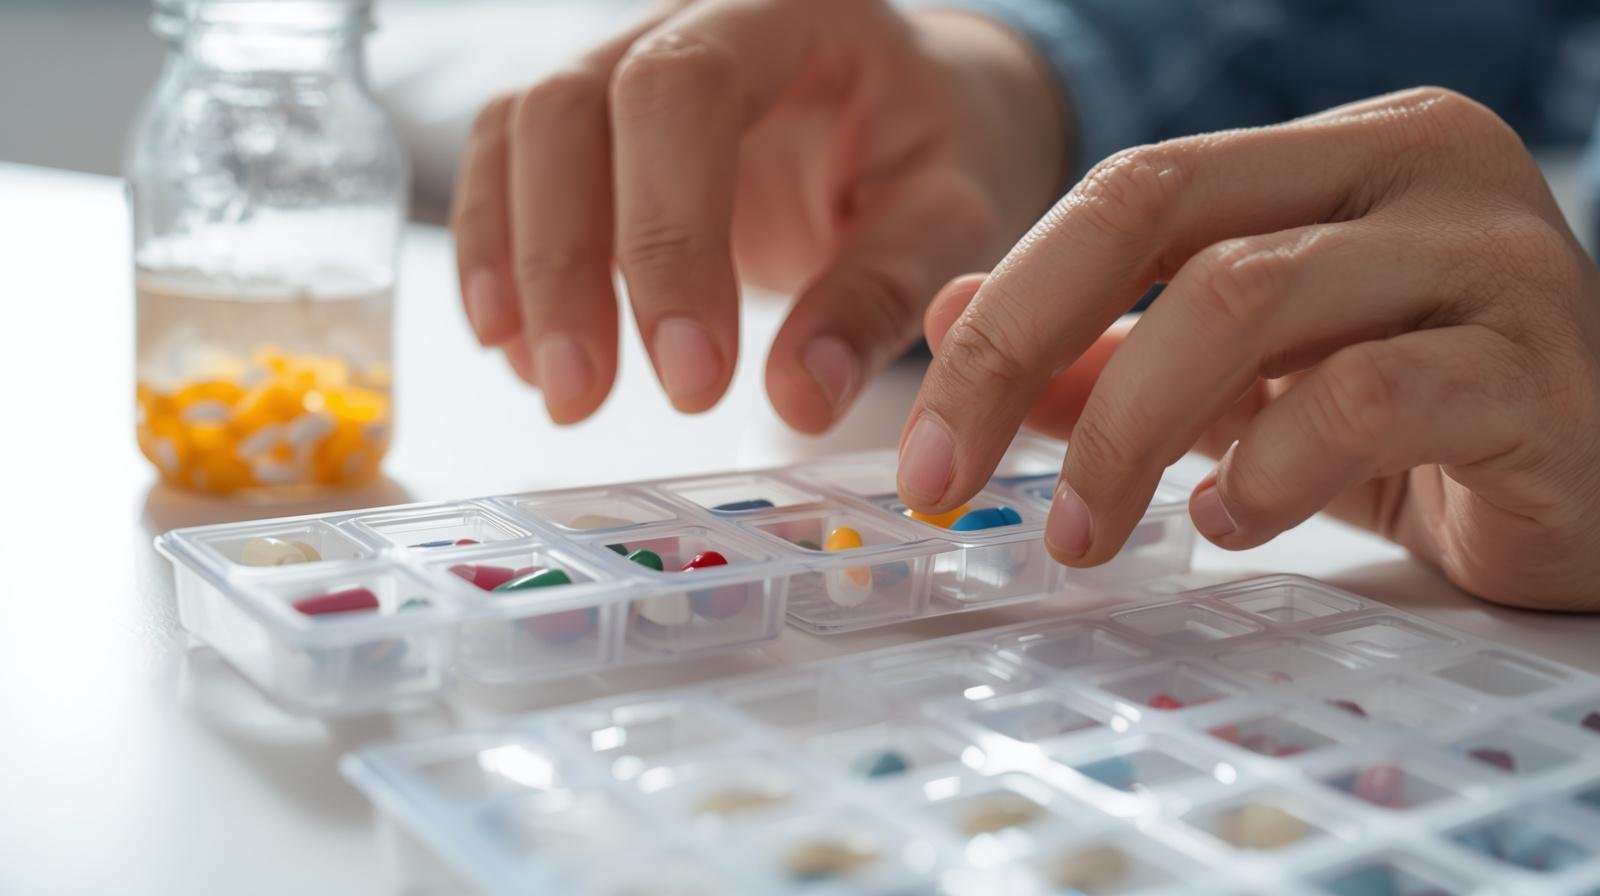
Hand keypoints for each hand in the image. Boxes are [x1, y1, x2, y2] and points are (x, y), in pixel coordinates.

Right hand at [453, 0, 1064, 428]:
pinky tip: (521, 350)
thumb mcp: (947, 216)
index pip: (686, 91)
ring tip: (555, 388)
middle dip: (566, 264)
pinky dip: (499, 260)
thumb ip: (880, 295)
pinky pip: (508, 167)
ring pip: (518, 133)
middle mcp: (686, 16)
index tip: (692, 377)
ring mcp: (624, 61)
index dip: (668, 232)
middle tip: (586, 398)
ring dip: (516, 267)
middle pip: (572, 107)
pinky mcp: (593, 125)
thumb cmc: (939, 151)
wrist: (919, 109)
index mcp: (789, 11)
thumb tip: (800, 398)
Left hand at [900, 87, 1599, 609]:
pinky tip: (1235, 520)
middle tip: (947, 476)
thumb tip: (955, 323)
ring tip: (1088, 529)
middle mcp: (1421, 168)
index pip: (1131, 188)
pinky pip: (1367, 397)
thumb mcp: (1241, 383)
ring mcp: (1492, 255)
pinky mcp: (1539, 368)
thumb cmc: (1414, 429)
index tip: (924, 432)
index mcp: (1341, 150)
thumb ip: (1109, 346)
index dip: (1007, 303)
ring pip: (1251, 298)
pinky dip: (1271, 468)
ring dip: (1130, 428)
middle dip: (1024, 352)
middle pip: (1166, 215)